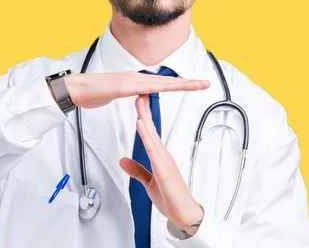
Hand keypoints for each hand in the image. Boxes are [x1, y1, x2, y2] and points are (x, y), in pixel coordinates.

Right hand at [63, 71, 209, 108]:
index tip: (194, 85)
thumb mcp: (116, 94)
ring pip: (159, 82)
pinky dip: (157, 87)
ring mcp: (129, 80)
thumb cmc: (92, 93)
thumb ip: (130, 94)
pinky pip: (143, 87)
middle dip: (187, 83)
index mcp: (135, 81)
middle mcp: (135, 78)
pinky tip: (169, 87)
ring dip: (178, 84)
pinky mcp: (122, 86)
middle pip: (166, 81)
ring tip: (195, 85)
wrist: (75, 88)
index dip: (180, 84)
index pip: (162, 83)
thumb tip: (139, 95)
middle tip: (205, 84)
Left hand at [119, 94, 204, 236]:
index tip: (139, 101)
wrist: (184, 215)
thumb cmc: (171, 198)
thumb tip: (123, 161)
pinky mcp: (165, 171)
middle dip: (144, 111)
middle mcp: (163, 155)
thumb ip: (137, 171)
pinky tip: (142, 127)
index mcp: (159, 156)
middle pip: (151, 129)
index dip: (143, 116)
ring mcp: (165, 162)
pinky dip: (147, 137)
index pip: (149, 132)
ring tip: (139, 103)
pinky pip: (154, 151)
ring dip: (145, 118)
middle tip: (139, 92)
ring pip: (152, 135)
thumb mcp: (148, 182)